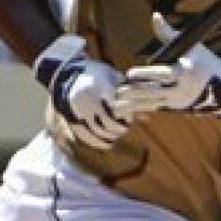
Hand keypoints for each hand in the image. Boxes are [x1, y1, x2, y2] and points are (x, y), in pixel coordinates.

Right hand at [33, 33, 131, 149]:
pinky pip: (86, 136)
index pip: (117, 106)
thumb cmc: (100, 77)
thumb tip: (147, 114)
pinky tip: (108, 144)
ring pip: (98, 131)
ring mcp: (79, 110)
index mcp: (100, 86)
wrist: (72, 76)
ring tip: (118, 134)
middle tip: (125, 128)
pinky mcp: (72, 119)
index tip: (130, 118)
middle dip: (120, 128)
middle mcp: (88, 98)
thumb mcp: (115, 79)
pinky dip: (98, 143)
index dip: (127, 116)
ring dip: (111, 136)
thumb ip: (130, 94)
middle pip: (108, 121)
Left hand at [117, 13, 220, 124]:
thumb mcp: (190, 45)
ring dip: (134, 104)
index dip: (145, 74)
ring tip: (117, 103)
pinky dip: (141, 108)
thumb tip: (155, 15)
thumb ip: (168, 33)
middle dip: (135, 92)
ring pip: (153, 103)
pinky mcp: (177, 108)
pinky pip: (155, 108)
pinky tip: (127, 108)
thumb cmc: (203, 59)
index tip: (129, 73)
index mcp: (186, 72)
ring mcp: (179, 101)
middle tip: (117, 90)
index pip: (162, 74)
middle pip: (155, 92)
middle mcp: (182, 89)